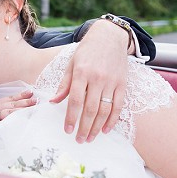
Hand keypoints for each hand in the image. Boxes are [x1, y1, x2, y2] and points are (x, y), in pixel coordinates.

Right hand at [0, 91, 35, 150]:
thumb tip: (0, 118)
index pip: (7, 100)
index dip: (19, 96)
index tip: (30, 91)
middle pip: (10, 104)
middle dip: (24, 101)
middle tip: (36, 98)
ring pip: (9, 112)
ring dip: (22, 109)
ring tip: (33, 106)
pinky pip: (2, 124)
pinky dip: (11, 122)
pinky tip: (20, 121)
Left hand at [50, 21, 129, 142]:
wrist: (110, 37)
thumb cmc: (86, 51)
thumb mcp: (71, 64)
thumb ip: (64, 84)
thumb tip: (53, 102)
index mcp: (81, 73)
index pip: (75, 101)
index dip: (71, 117)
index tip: (67, 130)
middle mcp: (97, 78)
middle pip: (90, 109)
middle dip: (84, 127)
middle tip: (79, 140)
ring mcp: (112, 82)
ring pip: (105, 110)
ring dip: (97, 127)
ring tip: (90, 138)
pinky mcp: (123, 84)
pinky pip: (119, 106)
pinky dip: (113, 120)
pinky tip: (106, 130)